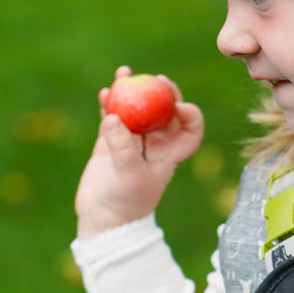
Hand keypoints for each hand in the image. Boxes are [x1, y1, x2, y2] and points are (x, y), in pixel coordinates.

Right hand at [74, 67, 203, 238]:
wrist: (102, 219)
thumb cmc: (126, 202)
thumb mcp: (129, 176)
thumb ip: (122, 147)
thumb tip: (113, 116)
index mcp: (170, 155)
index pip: (190, 131)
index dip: (191, 116)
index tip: (179, 107)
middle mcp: (154, 145)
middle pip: (164, 112)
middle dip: (163, 93)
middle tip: (155, 79)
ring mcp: (131, 141)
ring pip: (136, 110)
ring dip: (132, 91)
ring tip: (124, 73)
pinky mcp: (109, 142)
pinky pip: (111, 116)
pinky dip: (108, 103)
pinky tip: (104, 92)